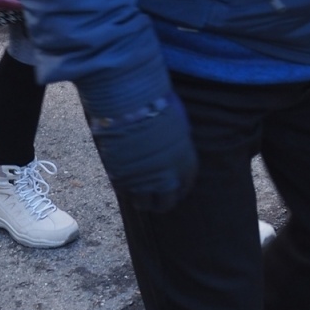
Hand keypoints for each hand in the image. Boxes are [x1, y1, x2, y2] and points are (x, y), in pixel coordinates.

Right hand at [89, 94, 197, 213]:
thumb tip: (175, 148)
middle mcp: (167, 177)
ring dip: (142, 201)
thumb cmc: (158, 107)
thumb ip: (178, 143)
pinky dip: (126, 191)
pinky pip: (125, 193)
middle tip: (156, 201)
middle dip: (162, 203)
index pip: (186, 186)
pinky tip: (126, 184)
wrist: (132, 106)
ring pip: (144, 203)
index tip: (175, 191)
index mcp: (186, 162)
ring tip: (139, 197)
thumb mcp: (179, 125)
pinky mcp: (123, 179)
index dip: (180, 190)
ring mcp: (144, 180)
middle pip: (167, 201)